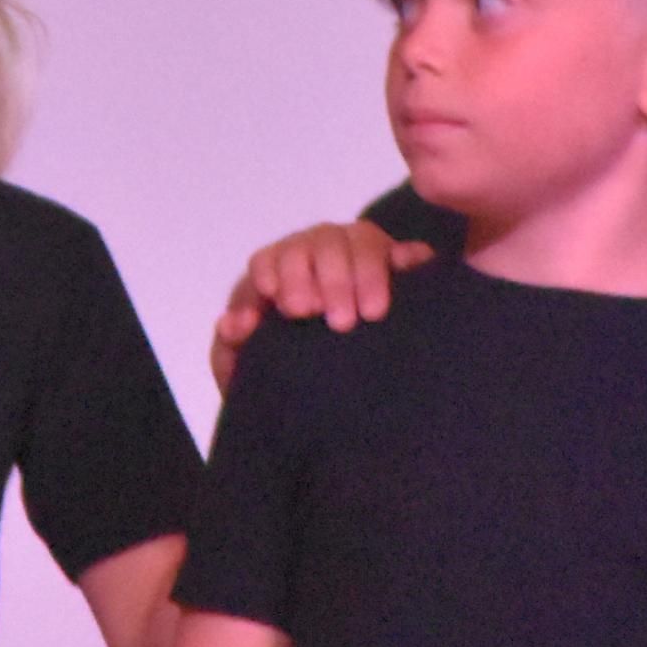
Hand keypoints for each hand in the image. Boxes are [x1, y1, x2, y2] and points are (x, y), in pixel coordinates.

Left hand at [208, 221, 431, 390]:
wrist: (317, 405)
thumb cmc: (275, 375)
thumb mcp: (246, 371)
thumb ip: (230, 348)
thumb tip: (233, 323)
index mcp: (273, 272)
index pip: (271, 259)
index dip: (283, 277)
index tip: (293, 309)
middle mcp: (313, 255)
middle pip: (318, 244)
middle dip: (328, 279)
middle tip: (338, 321)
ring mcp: (354, 257)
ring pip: (360, 241)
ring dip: (366, 274)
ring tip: (372, 314)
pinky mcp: (393, 268)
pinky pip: (405, 253)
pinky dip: (410, 257)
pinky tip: (415, 265)